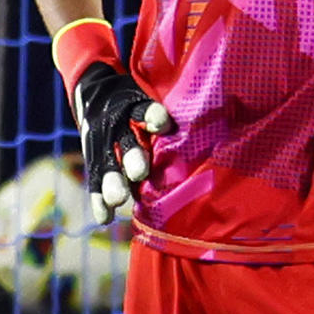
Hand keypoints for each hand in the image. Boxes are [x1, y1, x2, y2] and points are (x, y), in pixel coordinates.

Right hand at [71, 62, 173, 219]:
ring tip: (118, 199)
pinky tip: (106, 217)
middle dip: (132, 157)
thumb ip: (173, 120)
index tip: (162, 124)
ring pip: (107, 164)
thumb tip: (219, 138)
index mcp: (134, 107)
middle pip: (125, 142)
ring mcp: (102, 144)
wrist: (94, 96)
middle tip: (139, 173)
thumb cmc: (140, 107)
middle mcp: (117, 125)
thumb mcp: (152, 101)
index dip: (153, 117)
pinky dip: (99, 200)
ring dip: (113, 182)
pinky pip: (95, 181)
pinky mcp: (94, 161)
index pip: (145, 111)